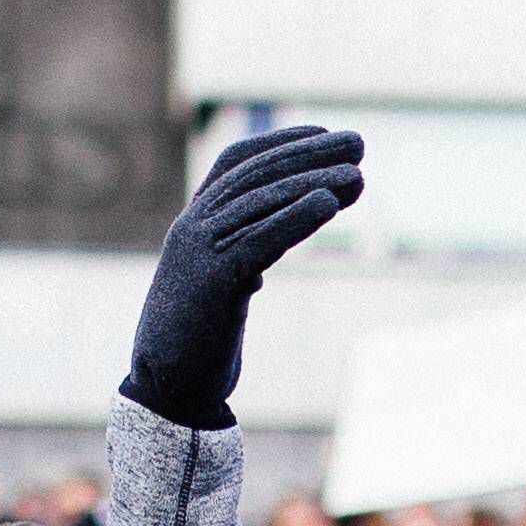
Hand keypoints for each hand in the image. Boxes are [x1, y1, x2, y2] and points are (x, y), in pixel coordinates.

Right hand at [124, 126, 364, 429]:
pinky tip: (329, 203)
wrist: (165, 391)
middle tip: (358, 144)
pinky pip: (261, 238)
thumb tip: (256, 270)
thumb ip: (235, 272)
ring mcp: (198, 252)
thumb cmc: (195, 346)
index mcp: (193, 227)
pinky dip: (296, 216)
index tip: (323, 134)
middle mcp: (192, 229)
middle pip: (257, 175)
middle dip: (311, 155)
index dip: (279, 143)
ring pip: (263, 201)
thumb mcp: (217, 299)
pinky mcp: (212, 281)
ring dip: (315, 181)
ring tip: (359, 174)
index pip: (235, 164)